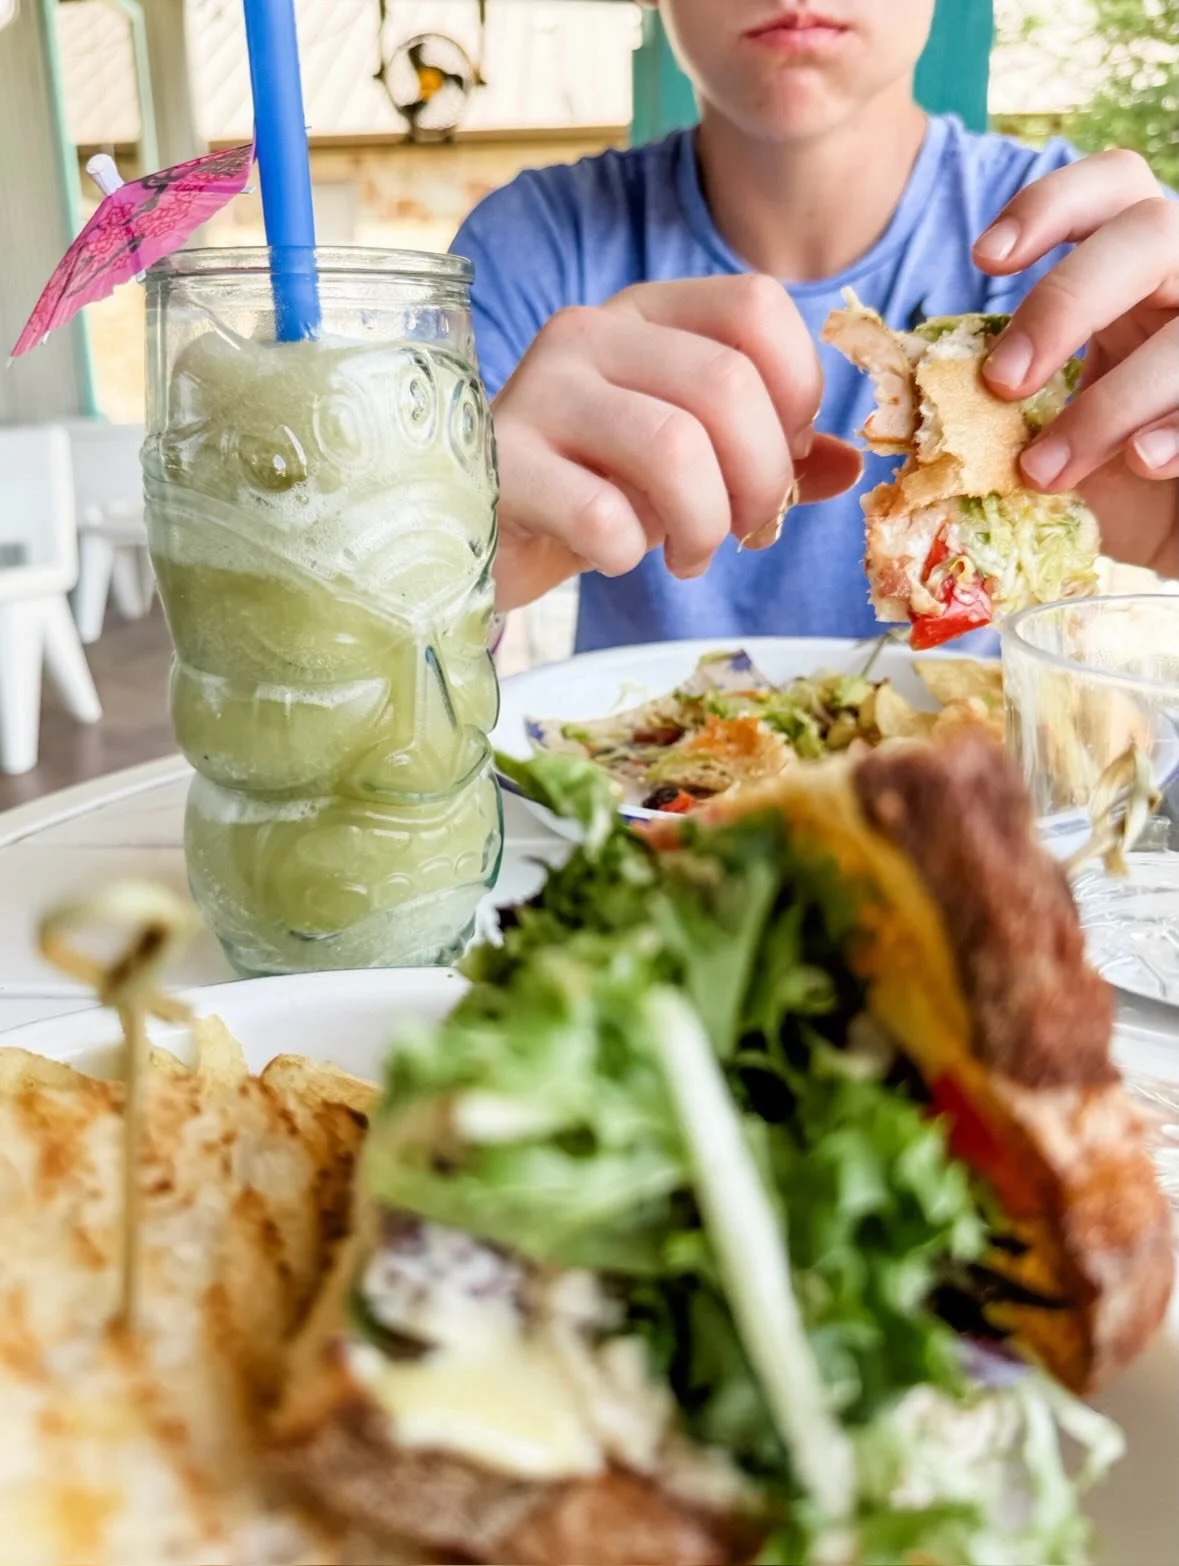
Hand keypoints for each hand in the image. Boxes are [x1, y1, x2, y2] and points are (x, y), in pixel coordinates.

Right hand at [489, 276, 862, 610]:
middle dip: (758, 480)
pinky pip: (601, 513)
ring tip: (689, 554)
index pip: (758, 307)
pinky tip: (616, 558)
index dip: (797, 393)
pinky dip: (627, 553)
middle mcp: (592, 332)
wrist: (477, 528)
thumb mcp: (689, 462)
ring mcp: (540, 391)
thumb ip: (767, 456)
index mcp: (650, 312)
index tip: (780, 460)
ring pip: (672, 447)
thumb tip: (848, 466)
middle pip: (726, 385)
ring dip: (704, 523)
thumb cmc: (593, 487)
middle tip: (742, 532)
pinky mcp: (502, 463)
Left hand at [973, 150, 1178, 576]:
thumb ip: (999, 394)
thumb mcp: (1046, 422)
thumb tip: (910, 402)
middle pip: (1149, 232)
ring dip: (1107, 403)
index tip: (983, 260)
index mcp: (1137, 270)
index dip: (1051, 203)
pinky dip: (1175, 433)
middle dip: (1065, 302)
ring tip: (1043, 470)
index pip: (1114, 185)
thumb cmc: (1107, 469)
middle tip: (1003, 381)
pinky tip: (1141, 463)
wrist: (1171, 527)